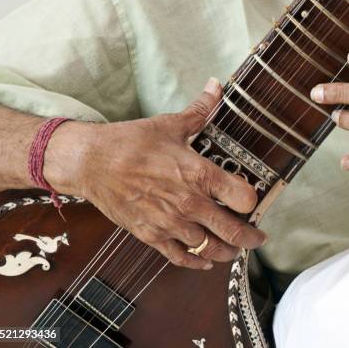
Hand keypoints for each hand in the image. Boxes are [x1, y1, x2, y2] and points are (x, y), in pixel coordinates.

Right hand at [44, 78, 264, 269]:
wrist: (90, 162)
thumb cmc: (131, 142)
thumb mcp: (170, 124)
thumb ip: (200, 110)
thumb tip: (217, 86)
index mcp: (198, 174)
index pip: (243, 197)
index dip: (254, 201)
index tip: (256, 201)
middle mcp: (189, 203)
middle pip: (232, 230)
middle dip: (250, 237)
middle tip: (258, 238)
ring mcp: (170, 222)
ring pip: (210, 248)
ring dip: (226, 251)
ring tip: (234, 249)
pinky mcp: (151, 235)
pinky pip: (181, 257)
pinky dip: (197, 262)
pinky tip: (205, 261)